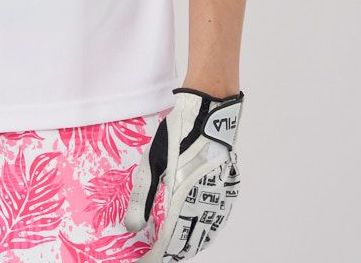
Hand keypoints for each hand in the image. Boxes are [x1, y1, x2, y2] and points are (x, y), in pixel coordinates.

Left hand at [122, 86, 242, 259]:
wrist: (209, 113)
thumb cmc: (177, 136)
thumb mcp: (152, 163)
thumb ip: (142, 198)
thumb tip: (131, 228)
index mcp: (184, 197)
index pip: (170, 241)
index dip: (156, 256)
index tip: (143, 262)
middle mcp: (206, 203)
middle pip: (189, 243)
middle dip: (171, 252)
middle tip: (154, 255)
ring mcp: (221, 198)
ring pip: (205, 235)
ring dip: (188, 244)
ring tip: (171, 248)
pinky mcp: (229, 191)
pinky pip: (216, 222)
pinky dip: (204, 232)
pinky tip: (194, 231)